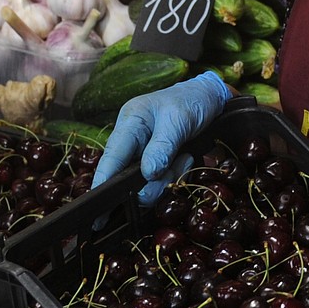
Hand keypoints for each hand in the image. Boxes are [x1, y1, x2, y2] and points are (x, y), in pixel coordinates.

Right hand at [90, 71, 230, 205]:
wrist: (210, 99)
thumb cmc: (191, 101)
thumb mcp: (178, 120)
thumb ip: (162, 147)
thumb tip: (148, 174)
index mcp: (130, 122)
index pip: (111, 156)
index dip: (103, 182)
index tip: (99, 209)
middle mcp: (131, 140)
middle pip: (127, 176)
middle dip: (152, 183)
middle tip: (174, 171)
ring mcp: (143, 153)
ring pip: (147, 183)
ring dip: (168, 177)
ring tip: (184, 158)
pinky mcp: (156, 162)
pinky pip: (161, 181)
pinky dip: (176, 175)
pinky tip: (186, 159)